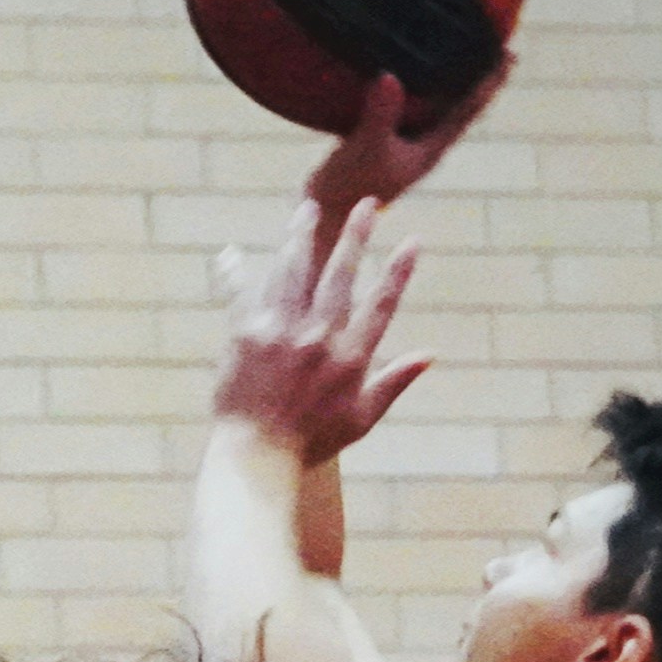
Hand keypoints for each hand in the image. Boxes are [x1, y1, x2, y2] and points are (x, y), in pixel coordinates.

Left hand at [211, 194, 425, 461]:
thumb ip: (394, 382)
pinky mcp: (245, 334)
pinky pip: (242, 293)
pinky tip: (232, 252)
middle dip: (356, 236)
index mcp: (350, 358)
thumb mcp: (361, 419)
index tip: (412, 242)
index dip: (398, 271)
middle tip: (367, 205)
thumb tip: (429, 355)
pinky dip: (236, 272)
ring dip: (302, 237)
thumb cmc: (310, 443)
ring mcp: (280, 332)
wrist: (256, 456)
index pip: (381, 304)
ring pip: (294, 271)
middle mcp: (318, 338)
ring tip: (307, 210)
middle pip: (340, 275)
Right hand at [304, 59, 505, 222]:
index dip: (489, 83)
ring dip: (451, 81)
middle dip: (479, 78)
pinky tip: (414, 72)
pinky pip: (411, 106)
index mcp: (430, 148)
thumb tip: (390, 77)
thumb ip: (380, 115)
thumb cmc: (350, 186)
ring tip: (463, 51)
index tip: (509, 57)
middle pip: (461, 105)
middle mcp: (424, 143)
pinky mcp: (385, 138)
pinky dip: (419, 87)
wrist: (326, 212)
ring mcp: (405, 142)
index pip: (468, 110)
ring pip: (437, 105)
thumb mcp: (365, 147)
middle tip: (500, 48)